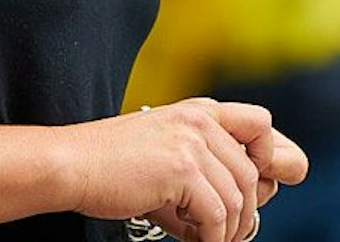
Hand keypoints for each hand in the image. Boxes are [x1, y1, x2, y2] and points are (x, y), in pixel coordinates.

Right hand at [61, 99, 285, 241]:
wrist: (72, 165)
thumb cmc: (112, 167)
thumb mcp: (164, 154)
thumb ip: (202, 172)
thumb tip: (238, 217)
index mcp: (198, 110)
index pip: (260, 123)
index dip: (268, 157)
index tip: (254, 189)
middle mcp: (200, 120)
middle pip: (251, 173)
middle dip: (245, 212)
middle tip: (227, 235)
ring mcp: (191, 142)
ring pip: (237, 199)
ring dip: (227, 231)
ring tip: (208, 241)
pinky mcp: (181, 169)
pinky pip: (216, 215)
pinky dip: (212, 238)